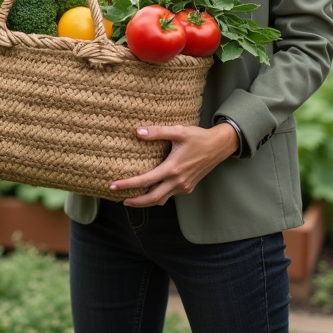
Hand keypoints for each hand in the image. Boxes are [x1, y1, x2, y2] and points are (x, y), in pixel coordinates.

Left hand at [109, 123, 238, 206]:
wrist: (219, 146)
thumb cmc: (198, 137)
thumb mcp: (178, 131)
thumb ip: (157, 132)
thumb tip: (137, 132)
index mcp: (172, 169)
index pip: (145, 181)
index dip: (127, 185)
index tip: (113, 186)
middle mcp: (178, 182)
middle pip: (152, 199)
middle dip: (135, 201)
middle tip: (121, 199)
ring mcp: (184, 187)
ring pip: (161, 200)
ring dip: (146, 202)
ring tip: (132, 198)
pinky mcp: (188, 187)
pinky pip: (169, 196)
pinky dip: (158, 196)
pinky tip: (151, 191)